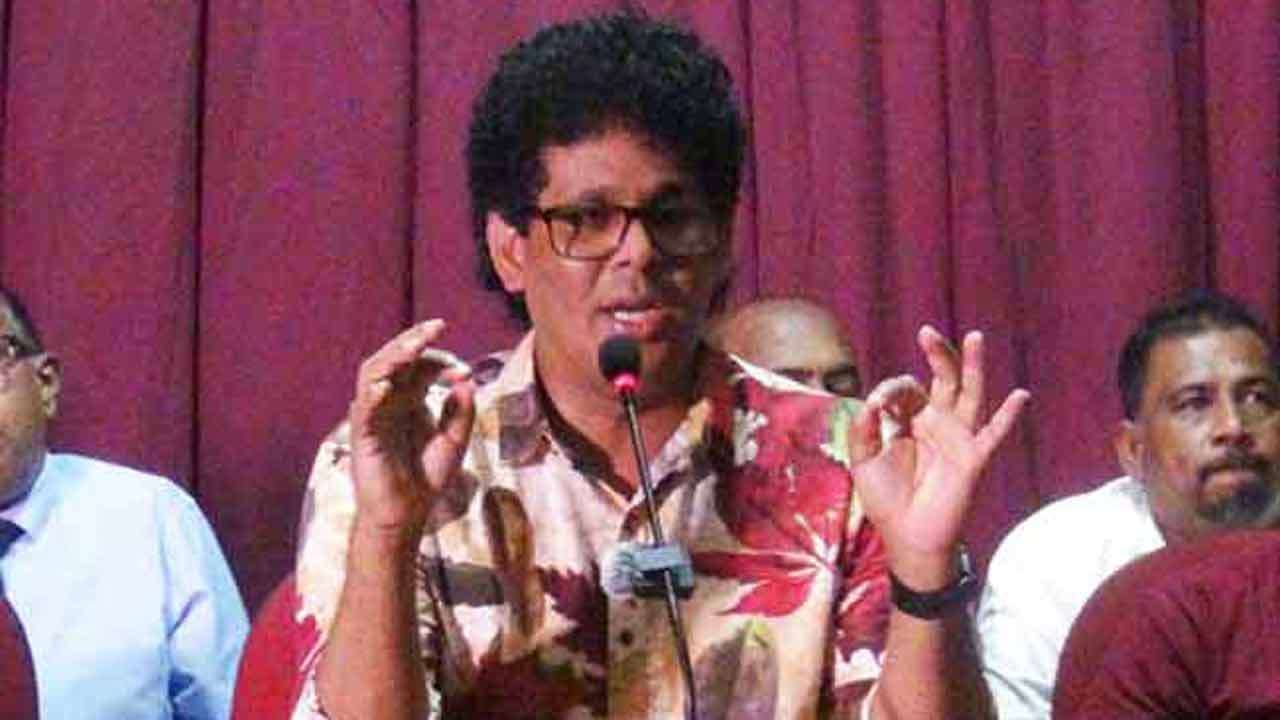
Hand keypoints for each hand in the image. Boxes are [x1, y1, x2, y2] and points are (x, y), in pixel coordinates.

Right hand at [348, 319, 475, 537]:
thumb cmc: (427, 477)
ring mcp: (374, 413)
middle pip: (395, 358)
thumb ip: (461, 411)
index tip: (466, 370)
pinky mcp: (363, 433)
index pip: (421, 364)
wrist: (407, 514)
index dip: (442, 359)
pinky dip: (372, 394)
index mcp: (410, 398)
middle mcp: (390, 399)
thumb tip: (467, 380)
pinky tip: (387, 386)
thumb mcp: (455, 441)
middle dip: (414, 340)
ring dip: (392, 355)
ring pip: (374, 372)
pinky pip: (363, 408)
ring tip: (413, 345)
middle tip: (436, 327)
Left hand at [851, 326, 1028, 585]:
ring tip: (974, 337)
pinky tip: (1020, 396)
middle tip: (926, 332)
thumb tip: (873, 402)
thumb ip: (863, 430)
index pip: (905, 389)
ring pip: (970, 394)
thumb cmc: (885, 499)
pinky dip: (1009, 415)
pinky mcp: (973, 457)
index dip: (890, 391)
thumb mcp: (864, 461)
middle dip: (936, 355)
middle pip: (942, 379)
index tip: (878, 407)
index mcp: (909, 420)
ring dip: (973, 366)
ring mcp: (957, 438)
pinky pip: (994, 433)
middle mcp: (936, 423)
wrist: (907, 537)